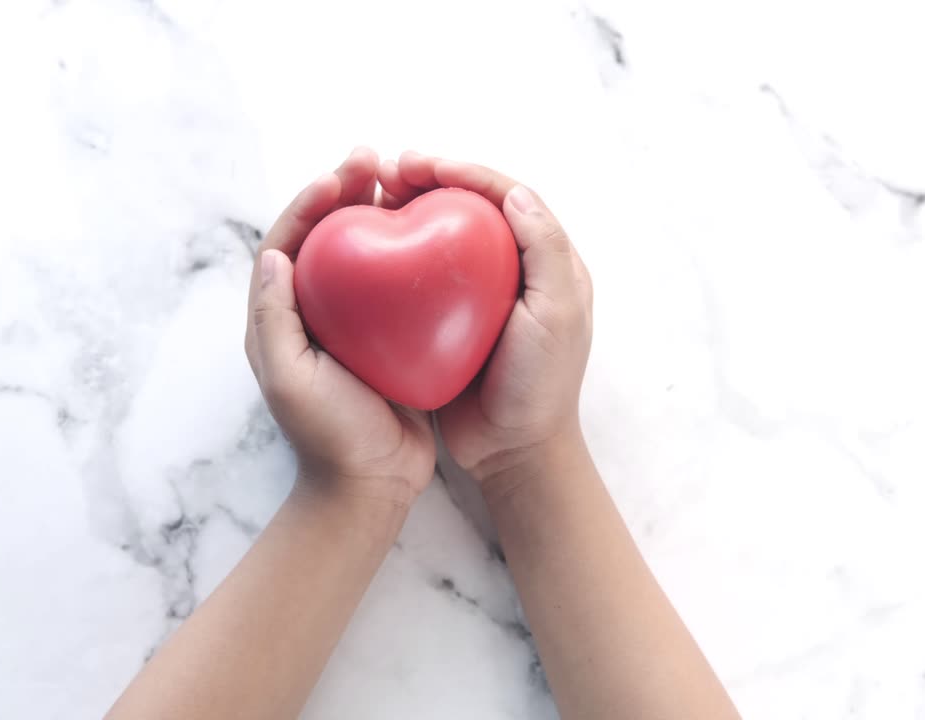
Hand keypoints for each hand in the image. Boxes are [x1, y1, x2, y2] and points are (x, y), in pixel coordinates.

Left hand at [245, 148, 435, 506]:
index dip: (311, 201)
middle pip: (327, 235)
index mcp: (281, 315)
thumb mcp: (289, 377)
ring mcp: (354, 323)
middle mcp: (314, 311)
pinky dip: (413, 253)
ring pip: (365, 252)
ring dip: (380, 212)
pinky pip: (400, 284)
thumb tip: (276, 255)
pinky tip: (438, 233)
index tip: (343, 175)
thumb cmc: (327, 434)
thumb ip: (275, 318)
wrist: (369, 485)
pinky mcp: (390, 337)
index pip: (289, 240)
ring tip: (405, 180)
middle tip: (375, 160)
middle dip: (346, 191)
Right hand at [378, 152, 593, 493]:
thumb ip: (544, 251)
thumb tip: (515, 193)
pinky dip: (398, 254)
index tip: (421, 164)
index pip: (506, 197)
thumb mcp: (555, 316)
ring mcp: (480, 297)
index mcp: (548, 262)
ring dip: (410, 209)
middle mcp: (514, 271)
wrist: (516, 451)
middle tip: (387, 171)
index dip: (464, 171)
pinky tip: (368, 247)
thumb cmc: (541, 385)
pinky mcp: (449, 322)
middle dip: (430, 180)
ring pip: (443, 235)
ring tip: (372, 196)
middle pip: (470, 207)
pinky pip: (422, 277)